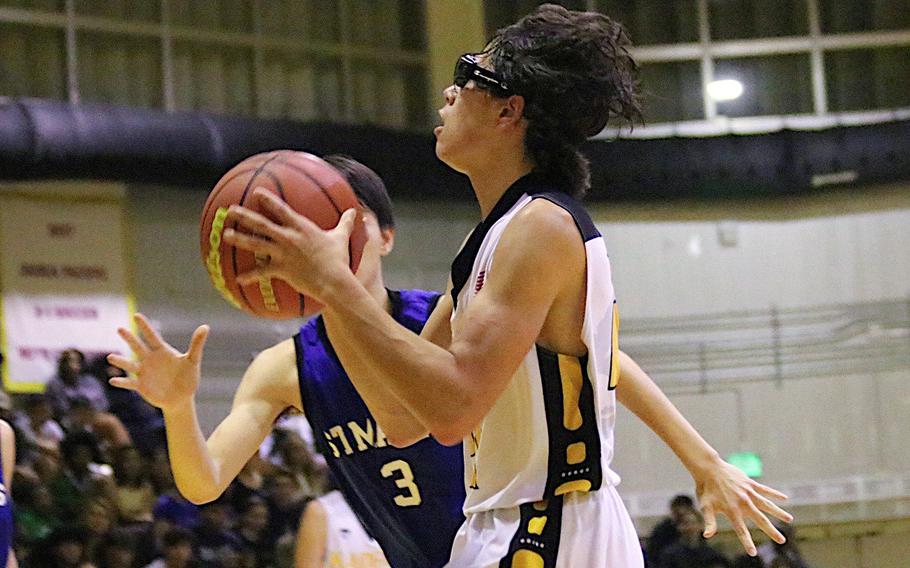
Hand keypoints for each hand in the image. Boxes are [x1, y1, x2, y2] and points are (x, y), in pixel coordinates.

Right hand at [107, 313, 208, 411]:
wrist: (181, 397)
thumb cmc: (187, 377)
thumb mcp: (193, 360)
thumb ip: (196, 344)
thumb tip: (206, 326)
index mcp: (162, 351)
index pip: (152, 336)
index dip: (145, 326)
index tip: (136, 315)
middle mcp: (150, 360)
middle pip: (138, 347)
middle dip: (129, 338)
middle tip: (120, 329)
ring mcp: (144, 373)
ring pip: (130, 365)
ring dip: (121, 361)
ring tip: (110, 357)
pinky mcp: (141, 386)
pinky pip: (130, 383)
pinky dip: (122, 382)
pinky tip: (113, 380)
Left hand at [222, 188, 357, 301]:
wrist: (333, 281)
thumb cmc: (338, 259)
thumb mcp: (341, 238)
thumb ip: (345, 223)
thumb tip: (355, 211)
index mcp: (301, 227)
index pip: (281, 209)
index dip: (268, 199)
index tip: (256, 192)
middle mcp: (288, 238)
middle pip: (261, 224)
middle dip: (244, 215)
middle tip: (230, 210)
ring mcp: (282, 254)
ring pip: (256, 244)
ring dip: (240, 239)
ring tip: (226, 235)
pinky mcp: (281, 270)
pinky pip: (261, 272)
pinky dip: (249, 276)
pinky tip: (238, 279)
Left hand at [696, 459, 792, 555]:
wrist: (708, 468)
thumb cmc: (705, 489)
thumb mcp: (705, 507)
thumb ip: (709, 522)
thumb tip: (707, 536)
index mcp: (732, 510)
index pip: (741, 530)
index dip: (746, 542)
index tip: (753, 553)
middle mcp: (743, 503)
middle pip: (760, 519)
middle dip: (771, 531)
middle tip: (782, 540)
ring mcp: (748, 492)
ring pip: (767, 504)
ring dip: (778, 512)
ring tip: (790, 519)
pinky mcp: (750, 483)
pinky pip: (765, 489)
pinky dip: (775, 494)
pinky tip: (785, 498)